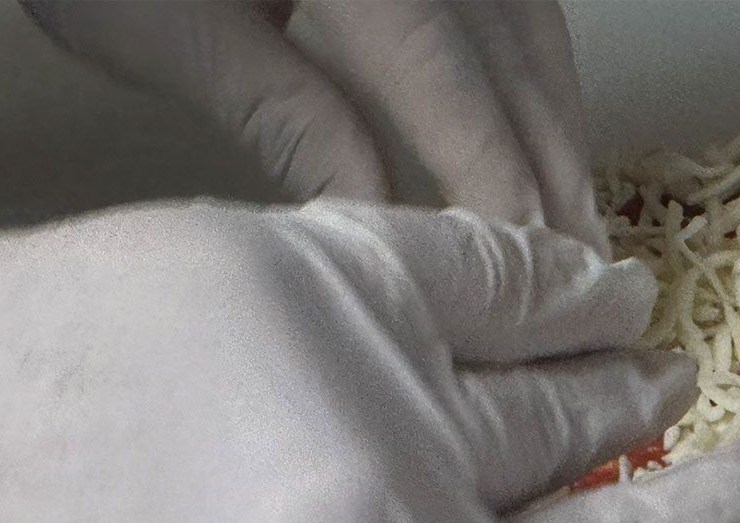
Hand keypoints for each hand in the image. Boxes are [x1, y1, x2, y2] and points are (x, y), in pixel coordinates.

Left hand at [20, 0, 608, 249]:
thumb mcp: (158, 24)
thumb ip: (282, 116)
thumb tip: (379, 213)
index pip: (455, 93)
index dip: (499, 192)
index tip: (529, 276)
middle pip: (517, 62)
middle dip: (553, 176)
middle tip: (581, 277)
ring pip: (534, 29)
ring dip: (558, 126)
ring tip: (573, 215)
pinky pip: (521, 0)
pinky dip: (538, 70)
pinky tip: (540, 124)